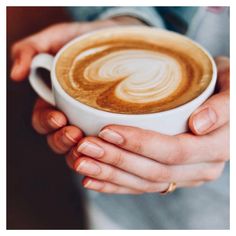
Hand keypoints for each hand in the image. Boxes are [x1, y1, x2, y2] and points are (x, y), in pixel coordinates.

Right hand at [11, 17, 144, 153]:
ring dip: (81, 151)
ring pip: (79, 148)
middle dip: (63, 141)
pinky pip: (104, 145)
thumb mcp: (55, 38)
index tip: (58, 118)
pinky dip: (102, 153)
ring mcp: (89, 122)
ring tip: (90, 143)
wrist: (116, 41)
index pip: (43, 122)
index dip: (47, 124)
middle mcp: (70, 116)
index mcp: (53, 102)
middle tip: (75, 134)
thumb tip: (15, 74)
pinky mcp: (109, 124)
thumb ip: (30, 50)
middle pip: (58, 140)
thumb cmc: (83, 40)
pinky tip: (109, 152)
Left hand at [66, 57, 228, 193]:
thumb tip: (199, 125)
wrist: (222, 103)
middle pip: (153, 170)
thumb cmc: (224, 88)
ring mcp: (183, 176)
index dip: (140, 143)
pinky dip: (114, 185)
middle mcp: (199, 168)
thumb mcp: (231, 86)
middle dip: (116, 161)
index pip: (173, 151)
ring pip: (142, 183)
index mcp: (215, 147)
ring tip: (80, 162)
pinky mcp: (169, 177)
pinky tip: (92, 180)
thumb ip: (224, 106)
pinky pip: (140, 186)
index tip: (107, 131)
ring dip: (109, 174)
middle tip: (84, 147)